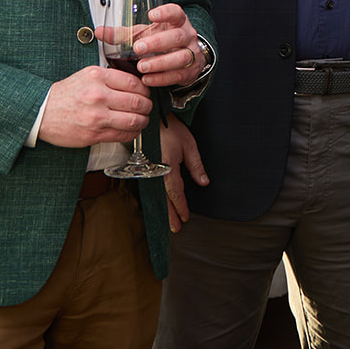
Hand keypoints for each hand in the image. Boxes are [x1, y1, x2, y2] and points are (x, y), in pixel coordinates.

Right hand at [38, 65, 151, 146]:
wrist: (41, 112)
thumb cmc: (64, 94)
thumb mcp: (86, 75)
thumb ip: (110, 77)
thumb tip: (135, 83)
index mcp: (97, 77)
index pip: (134, 82)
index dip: (144, 89)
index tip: (145, 93)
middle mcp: (98, 95)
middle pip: (138, 102)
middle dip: (147, 106)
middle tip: (146, 107)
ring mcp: (97, 116)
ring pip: (134, 120)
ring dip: (143, 121)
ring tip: (141, 119)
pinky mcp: (95, 134)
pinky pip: (123, 135)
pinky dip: (133, 133)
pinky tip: (131, 129)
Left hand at [131, 2, 205, 86]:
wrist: (184, 59)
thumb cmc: (160, 40)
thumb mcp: (144, 34)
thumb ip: (123, 34)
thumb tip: (99, 32)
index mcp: (176, 22)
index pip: (176, 12)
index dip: (166, 13)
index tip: (151, 15)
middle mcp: (187, 35)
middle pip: (176, 36)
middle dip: (157, 43)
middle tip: (138, 48)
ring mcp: (192, 53)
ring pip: (181, 57)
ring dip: (160, 63)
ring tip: (142, 67)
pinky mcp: (190, 71)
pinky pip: (178, 75)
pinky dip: (162, 78)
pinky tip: (147, 79)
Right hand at [159, 114, 209, 231]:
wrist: (151, 119)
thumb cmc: (170, 129)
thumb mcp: (189, 145)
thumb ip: (196, 166)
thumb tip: (204, 182)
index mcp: (168, 167)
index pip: (176, 193)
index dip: (181, 206)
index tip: (185, 218)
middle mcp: (156, 172)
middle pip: (164, 198)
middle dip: (171, 214)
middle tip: (176, 229)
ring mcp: (149, 171)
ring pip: (156, 195)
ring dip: (163, 209)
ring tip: (168, 222)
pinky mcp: (145, 169)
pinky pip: (151, 188)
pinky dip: (156, 198)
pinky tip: (159, 205)